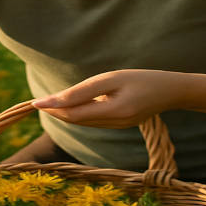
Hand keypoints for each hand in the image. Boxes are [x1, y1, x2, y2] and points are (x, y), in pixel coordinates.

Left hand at [30, 69, 186, 128]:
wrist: (171, 90)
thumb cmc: (141, 78)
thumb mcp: (111, 79)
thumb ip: (82, 91)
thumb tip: (53, 101)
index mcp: (115, 112)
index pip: (74, 114)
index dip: (53, 109)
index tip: (34, 102)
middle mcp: (116, 123)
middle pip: (77, 121)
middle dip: (56, 112)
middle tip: (36, 103)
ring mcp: (119, 127)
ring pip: (84, 123)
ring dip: (66, 114)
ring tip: (48, 104)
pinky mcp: (121, 124)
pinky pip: (94, 122)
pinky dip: (80, 115)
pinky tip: (71, 107)